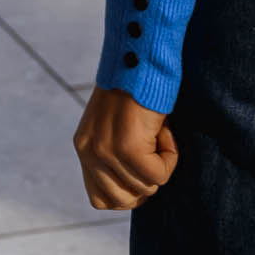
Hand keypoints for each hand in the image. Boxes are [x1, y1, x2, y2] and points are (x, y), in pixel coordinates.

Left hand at [73, 87, 178, 211]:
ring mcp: (106, 152)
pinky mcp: (127, 148)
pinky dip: (170, 156)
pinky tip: (165, 130)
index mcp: (84, 147)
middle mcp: (89, 152)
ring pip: (145, 187)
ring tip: (158, 133)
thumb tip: (140, 187)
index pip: (100, 198)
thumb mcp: (116, 125)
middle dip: (146, 181)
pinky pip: (158, 174)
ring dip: (161, 164)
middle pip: (123, 200)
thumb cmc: (138, 86)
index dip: (128, 192)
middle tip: (155, 150)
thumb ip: (117, 155)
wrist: (141, 55)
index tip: (144, 169)